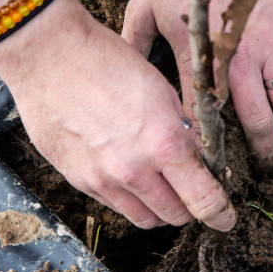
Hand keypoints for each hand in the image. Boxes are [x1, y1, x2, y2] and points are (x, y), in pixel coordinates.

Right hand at [0, 0, 235, 230]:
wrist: (48, 53)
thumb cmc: (106, 59)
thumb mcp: (160, 89)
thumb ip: (181, 131)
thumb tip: (195, 159)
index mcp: (164, 143)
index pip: (204, 202)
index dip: (220, 214)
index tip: (224, 216)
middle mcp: (134, 170)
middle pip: (175, 217)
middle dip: (188, 207)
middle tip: (189, 190)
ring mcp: (102, 179)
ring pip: (144, 218)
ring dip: (157, 208)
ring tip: (157, 184)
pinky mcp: (76, 179)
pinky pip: (112, 204)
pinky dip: (126, 196)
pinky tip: (123, 169)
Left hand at [125, 0, 272, 166]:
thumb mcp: (145, 0)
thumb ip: (134, 39)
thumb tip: (123, 68)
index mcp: (199, 57)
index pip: (202, 115)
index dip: (204, 145)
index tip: (205, 167)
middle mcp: (238, 60)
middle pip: (252, 121)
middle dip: (255, 152)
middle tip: (257, 169)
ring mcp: (272, 45)